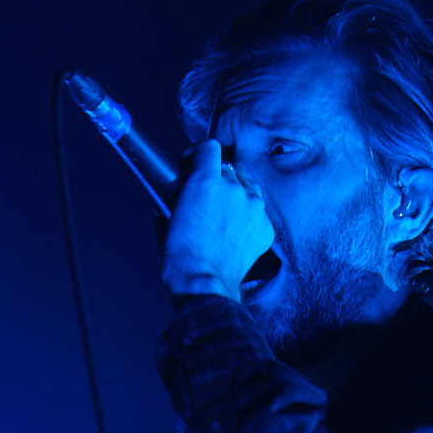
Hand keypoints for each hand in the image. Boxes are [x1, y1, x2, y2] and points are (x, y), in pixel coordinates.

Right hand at [162, 140, 273, 303]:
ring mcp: (254, 208)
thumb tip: (175, 200)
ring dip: (236, 194)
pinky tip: (234, 233)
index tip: (192, 164)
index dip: (199, 154)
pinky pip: (258, 212)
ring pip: (248, 187)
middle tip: (205, 195)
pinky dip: (247, 218)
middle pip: (230, 167)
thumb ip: (176, 199)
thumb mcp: (167, 219)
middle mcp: (235, 188)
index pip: (210, 147)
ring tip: (222, 214)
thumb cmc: (182, 257)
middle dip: (217, 177)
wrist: (204, 284)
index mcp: (207, 180)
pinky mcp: (265, 228)